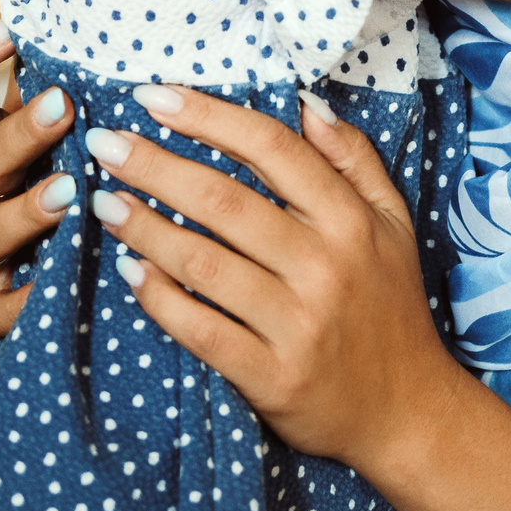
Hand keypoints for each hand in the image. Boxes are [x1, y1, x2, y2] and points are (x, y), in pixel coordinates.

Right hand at [0, 20, 79, 361]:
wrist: (8, 328)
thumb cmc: (39, 227)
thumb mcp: (38, 165)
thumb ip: (54, 112)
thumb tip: (98, 36)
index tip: (7, 29)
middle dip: (21, 130)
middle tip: (61, 104)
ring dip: (28, 210)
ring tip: (69, 193)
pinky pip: (3, 308)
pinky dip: (29, 301)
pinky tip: (55, 294)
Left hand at [86, 84, 469, 471]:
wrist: (407, 412)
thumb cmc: (390, 307)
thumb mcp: (393, 223)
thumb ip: (354, 158)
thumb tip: (305, 101)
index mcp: (351, 221)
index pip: (272, 149)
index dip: (208, 116)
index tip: (153, 97)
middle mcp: (325, 267)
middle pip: (226, 202)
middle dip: (155, 166)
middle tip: (105, 144)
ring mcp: (298, 324)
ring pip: (205, 264)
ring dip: (145, 229)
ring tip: (103, 202)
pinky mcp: (273, 377)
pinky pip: (202, 331)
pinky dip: (159, 299)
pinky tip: (129, 271)